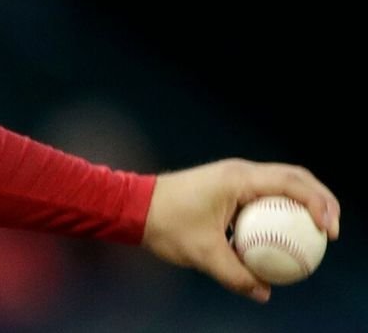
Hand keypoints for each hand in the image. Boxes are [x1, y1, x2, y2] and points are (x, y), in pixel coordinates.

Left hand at [141, 158, 339, 302]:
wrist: (132, 206)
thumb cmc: (165, 223)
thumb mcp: (201, 253)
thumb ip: (234, 274)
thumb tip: (263, 292)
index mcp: (238, 178)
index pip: (291, 183)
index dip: (318, 204)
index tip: (328, 230)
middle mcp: (239, 171)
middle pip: (294, 178)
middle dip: (320, 200)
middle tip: (332, 231)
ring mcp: (233, 178)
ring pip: (280, 185)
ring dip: (301, 204)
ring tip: (317, 233)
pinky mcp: (227, 188)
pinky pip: (263, 197)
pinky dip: (279, 211)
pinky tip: (284, 237)